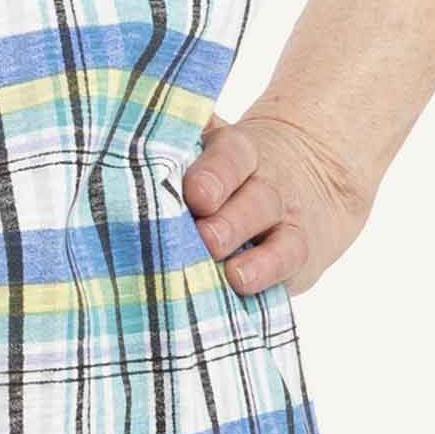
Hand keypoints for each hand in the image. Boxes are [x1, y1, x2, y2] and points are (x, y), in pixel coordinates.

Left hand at [179, 106, 373, 297]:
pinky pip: (289, 268)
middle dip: (229, 222)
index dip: (215, 174)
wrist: (305, 179)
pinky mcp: (296, 259)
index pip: (231, 156)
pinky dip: (268, 279)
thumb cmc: (228, 170)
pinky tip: (244, 287)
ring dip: (256, 260)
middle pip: (257, 200)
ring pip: (280, 240)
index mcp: (238, 152)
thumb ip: (176, 146)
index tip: (195, 194)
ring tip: (232, 274)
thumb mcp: (209, 146)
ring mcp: (287, 224)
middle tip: (204, 237)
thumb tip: (129, 145)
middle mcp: (268, 186)